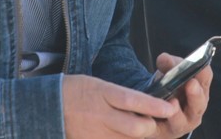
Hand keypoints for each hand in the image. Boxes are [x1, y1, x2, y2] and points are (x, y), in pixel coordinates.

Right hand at [63, 74, 177, 138]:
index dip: (154, 105)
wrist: (49, 107)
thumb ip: (122, 96)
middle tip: (155, 120)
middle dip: (151, 126)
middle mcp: (101, 115)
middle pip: (136, 127)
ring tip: (142, 127)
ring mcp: (97, 134)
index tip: (171, 106)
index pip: (133, 100)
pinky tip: (125, 134)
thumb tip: (148, 106)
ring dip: (140, 135)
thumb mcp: (100, 85)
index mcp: (103, 94)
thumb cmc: (78, 91)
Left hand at [149, 53, 211, 138]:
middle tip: (191, 84)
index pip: (205, 78)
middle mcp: (195, 108)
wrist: (155, 108)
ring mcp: (182, 123)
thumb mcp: (168, 72)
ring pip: (181, 120)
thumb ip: (168, 64)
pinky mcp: (165, 133)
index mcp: (199, 89)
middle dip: (195, 94)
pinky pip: (162, 129)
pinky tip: (153, 115)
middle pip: (199, 102)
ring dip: (176, 112)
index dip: (203, 71)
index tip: (200, 66)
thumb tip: (164, 58)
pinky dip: (157, 122)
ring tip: (172, 103)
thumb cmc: (168, 87)